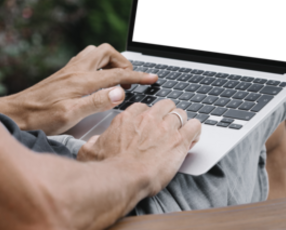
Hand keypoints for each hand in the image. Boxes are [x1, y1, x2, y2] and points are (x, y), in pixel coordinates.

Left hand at [0, 44, 157, 133]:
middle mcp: (76, 71)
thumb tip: (120, 92)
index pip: (117, 75)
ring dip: (110, 60)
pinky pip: (86, 59)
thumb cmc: (41, 118)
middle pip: (107, 52)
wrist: (15, 114)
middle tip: (129, 78)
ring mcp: (69, 70)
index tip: (153, 78)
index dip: (138, 77)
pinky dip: (99, 64)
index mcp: (81, 81)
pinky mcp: (64, 74)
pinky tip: (98, 78)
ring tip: (116, 77)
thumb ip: (97, 102)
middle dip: (123, 62)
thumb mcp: (70, 115)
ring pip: (96, 52)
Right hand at [78, 100, 200, 193]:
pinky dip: (196, 131)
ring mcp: (165, 128)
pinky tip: (193, 138)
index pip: (143, 107)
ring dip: (182, 123)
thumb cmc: (108, 169)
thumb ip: (94, 142)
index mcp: (127, 119)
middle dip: (168, 114)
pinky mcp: (180, 140)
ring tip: (181, 133)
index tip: (151, 124)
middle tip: (168, 127)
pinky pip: (196, 125)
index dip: (149, 116)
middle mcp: (147, 120)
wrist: (122, 179)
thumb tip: (95, 141)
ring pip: (181, 113)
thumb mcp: (89, 152)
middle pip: (165, 105)